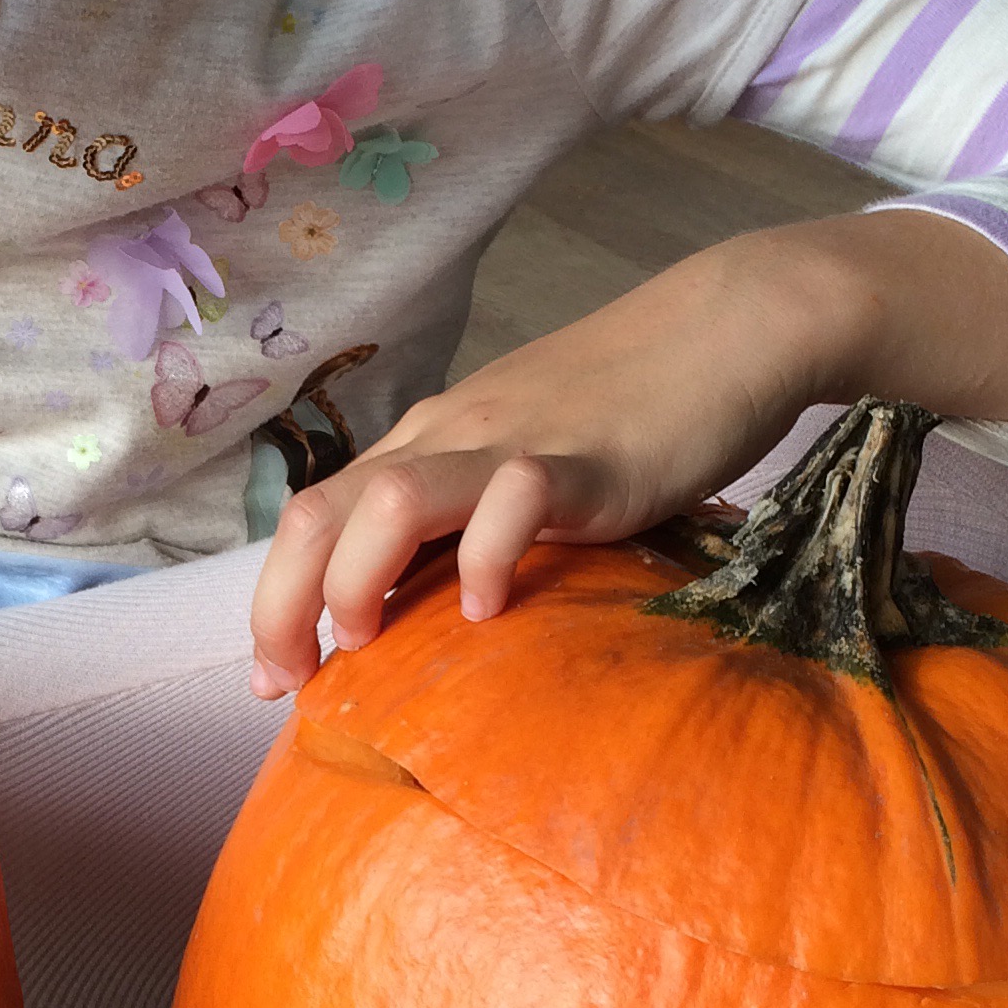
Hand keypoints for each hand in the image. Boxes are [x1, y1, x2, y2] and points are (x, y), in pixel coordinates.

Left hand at [246, 211, 1007, 697]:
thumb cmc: (634, 405)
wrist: (733, 324)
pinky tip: (493, 610)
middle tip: (291, 683)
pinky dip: (487, 560)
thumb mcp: (529, 458)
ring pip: (390, 499)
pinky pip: (513, 500)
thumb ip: (479, 518)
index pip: (314, 513)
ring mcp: (513, 442)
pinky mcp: (585, 459)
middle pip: (320, 510)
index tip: (277, 675)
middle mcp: (450, 435)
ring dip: (358, 579)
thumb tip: (437, 608)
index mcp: (430, 440)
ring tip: (369, 642)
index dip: (275, 596)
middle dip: (283, 604)